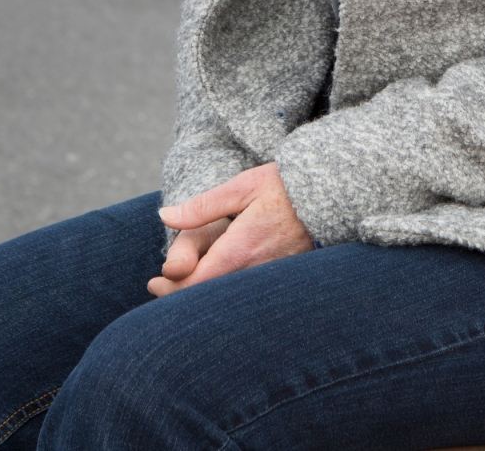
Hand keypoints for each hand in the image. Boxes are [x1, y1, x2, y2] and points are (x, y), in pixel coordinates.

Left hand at [148, 162, 313, 296]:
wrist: (330, 196)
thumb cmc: (284, 186)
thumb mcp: (241, 187)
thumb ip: (202, 206)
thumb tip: (165, 216)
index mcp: (241, 248)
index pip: (197, 284)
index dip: (171, 288)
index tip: (154, 282)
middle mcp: (257, 271)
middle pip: (210, 297)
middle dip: (182, 295)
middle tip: (161, 286)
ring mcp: (272, 279)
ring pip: (229, 299)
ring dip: (204, 294)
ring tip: (183, 283)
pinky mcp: (283, 279)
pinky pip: (248, 293)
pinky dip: (226, 291)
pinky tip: (216, 280)